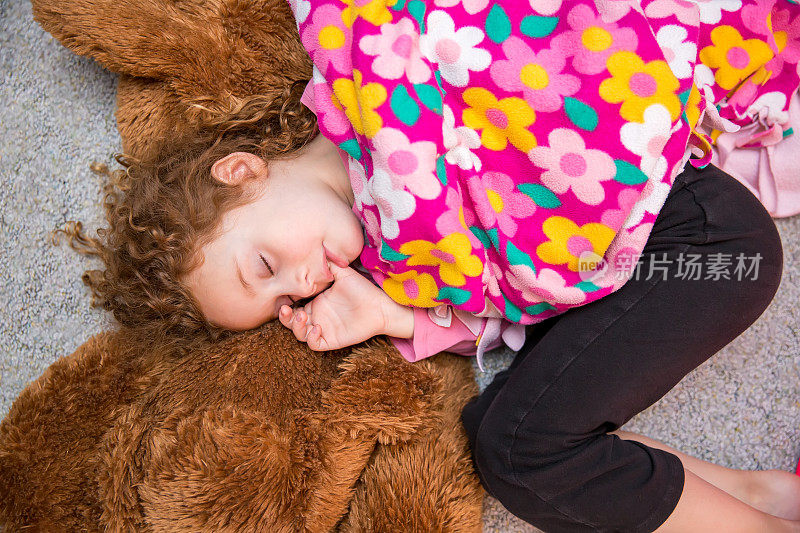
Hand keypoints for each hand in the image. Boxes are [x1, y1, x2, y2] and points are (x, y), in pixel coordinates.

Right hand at [278, 263, 409, 350]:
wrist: (381, 306)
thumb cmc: (363, 289)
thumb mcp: (343, 273)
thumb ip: (328, 264)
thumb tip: (315, 250)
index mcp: (317, 302)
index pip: (294, 305)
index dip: (286, 303)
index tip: (284, 297)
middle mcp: (318, 316)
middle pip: (291, 322)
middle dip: (285, 317)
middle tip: (286, 309)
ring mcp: (324, 329)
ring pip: (300, 334)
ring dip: (296, 327)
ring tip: (302, 317)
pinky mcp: (332, 340)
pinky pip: (314, 344)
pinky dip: (311, 338)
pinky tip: (318, 328)